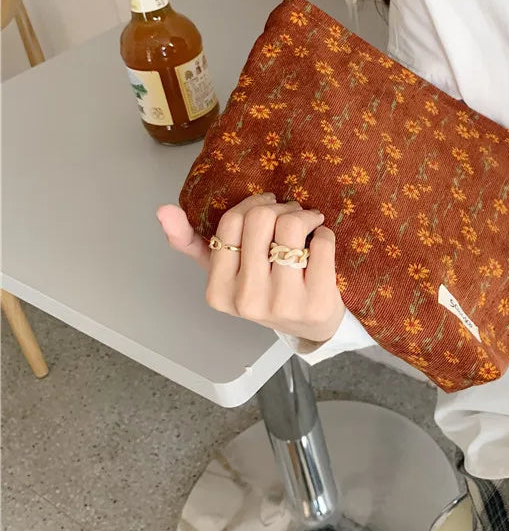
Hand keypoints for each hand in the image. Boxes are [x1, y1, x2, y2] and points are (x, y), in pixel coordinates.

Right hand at [157, 194, 344, 342]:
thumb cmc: (266, 291)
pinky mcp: (317, 301)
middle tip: (292, 213)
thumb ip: (190, 242)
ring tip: (309, 222)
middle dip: (281, 206)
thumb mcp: (224, 272)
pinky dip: (324, 232)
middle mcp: (247, 300)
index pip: (231, 222)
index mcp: (218, 292)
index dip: (254, 204)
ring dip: (305, 215)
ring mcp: (283, 303)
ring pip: (291, 226)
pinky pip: (322, 242)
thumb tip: (162, 210)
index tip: (269, 206)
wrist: (311, 326)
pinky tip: (321, 242)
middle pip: (261, 218)